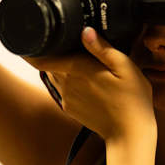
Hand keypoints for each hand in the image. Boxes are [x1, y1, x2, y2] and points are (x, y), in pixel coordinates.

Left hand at [25, 27, 154, 142]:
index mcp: (78, 69)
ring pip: (54, 75)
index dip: (32, 48)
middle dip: (52, 52)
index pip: (42, 59)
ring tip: (77, 59)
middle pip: (48, 63)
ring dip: (60, 66)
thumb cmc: (132, 99)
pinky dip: (67, 80)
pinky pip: (61, 88)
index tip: (31, 37)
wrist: (130, 134)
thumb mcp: (125, 67)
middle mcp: (67, 83)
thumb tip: (85, 30)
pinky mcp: (70, 108)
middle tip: (64, 41)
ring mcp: (67, 97)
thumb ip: (103, 48)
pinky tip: (85, 79)